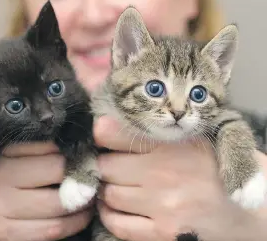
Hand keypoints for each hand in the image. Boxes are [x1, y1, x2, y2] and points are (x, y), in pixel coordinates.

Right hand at [0, 139, 91, 240]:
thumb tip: (39, 125)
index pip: (43, 144)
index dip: (67, 142)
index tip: (84, 140)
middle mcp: (0, 183)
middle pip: (56, 169)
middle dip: (80, 165)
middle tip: (96, 162)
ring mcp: (3, 213)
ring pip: (59, 202)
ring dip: (83, 196)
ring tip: (94, 188)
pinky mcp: (5, 236)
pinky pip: (49, 230)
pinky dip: (72, 222)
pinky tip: (83, 214)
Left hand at [94, 116, 266, 240]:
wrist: (251, 210)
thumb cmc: (218, 169)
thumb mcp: (196, 139)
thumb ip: (160, 130)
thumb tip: (110, 124)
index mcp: (173, 145)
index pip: (117, 134)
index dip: (102, 133)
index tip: (102, 135)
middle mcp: (163, 174)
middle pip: (106, 166)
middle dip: (105, 164)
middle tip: (112, 163)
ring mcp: (163, 206)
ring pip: (109, 194)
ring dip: (106, 189)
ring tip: (114, 185)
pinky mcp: (164, 234)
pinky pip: (119, 225)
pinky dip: (109, 215)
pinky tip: (113, 208)